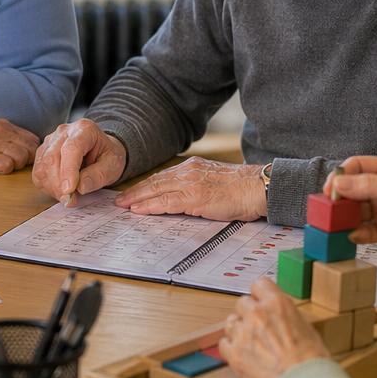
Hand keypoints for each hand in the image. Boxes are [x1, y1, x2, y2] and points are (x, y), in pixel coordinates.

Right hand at [0, 119, 39, 173]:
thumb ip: (7, 136)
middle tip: (13, 165)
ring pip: (22, 157)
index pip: (33, 139)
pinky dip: (5, 170)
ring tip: (2, 166)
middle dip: (26, 160)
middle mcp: (2, 132)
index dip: (31, 152)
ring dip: (16, 165)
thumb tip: (24, 148)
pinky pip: (7, 165)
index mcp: (4, 125)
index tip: (23, 159)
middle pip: (30, 150)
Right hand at [31, 119, 126, 202]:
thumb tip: (80, 187)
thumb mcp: (113, 165)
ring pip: (42, 167)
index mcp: (84, 129)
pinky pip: (38, 173)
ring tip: (69, 196)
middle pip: (52, 158)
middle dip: (59, 184)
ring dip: (53, 188)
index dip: (68, 171)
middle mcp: (63, 132)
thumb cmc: (107, 156)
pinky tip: (60, 190)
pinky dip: (47, 187)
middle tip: (71, 200)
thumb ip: (98, 176)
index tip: (69, 190)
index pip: (71, 148)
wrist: (100, 151)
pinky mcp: (42, 154)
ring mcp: (49, 142)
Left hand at [114, 157, 265, 220]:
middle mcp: (188, 172)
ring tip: (123, 206)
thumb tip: (181, 197)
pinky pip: (167, 202)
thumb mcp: (213, 180)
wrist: (258, 187)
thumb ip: (196, 185)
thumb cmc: (241, 188)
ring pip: (156, 191)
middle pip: (154, 182)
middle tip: (119, 200)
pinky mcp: (195, 197)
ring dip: (137, 199)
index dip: (145, 185)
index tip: (132, 193)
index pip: (162, 177)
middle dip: (135, 192)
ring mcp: (191, 184)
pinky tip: (139, 210)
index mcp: (193, 167)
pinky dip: (151, 206)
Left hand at [218, 278, 329, 377]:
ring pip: (230, 322)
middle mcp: (257, 313)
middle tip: (259, 328)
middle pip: (242, 303)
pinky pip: (224, 343)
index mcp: (278, 304)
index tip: (261, 301)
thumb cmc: (312, 361)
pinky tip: (244, 355)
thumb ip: (287, 317)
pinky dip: (231, 349)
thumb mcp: (307, 328)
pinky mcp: (234, 353)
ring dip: (239, 330)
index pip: (259, 284)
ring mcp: (243, 333)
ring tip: (252, 344)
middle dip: (249, 314)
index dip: (260, 294)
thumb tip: (280, 318)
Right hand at [328, 156, 376, 267]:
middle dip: (340, 198)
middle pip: (350, 189)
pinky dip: (354, 233)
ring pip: (352, 210)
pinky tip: (354, 235)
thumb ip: (367, 185)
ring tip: (338, 223)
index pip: (356, 166)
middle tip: (331, 207)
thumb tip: (338, 183)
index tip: (332, 188)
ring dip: (344, 217)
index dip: (341, 175)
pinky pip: (360, 230)